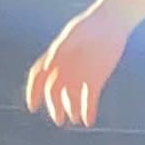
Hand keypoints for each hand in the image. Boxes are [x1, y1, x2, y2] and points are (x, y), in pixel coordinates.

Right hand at [25, 4, 132, 125]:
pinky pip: (90, 99)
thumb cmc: (89, 26)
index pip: (39, 75)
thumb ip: (61, 48)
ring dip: (71, 109)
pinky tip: (88, 121)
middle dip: (54, 106)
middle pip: (55, 90)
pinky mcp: (95, 80)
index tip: (32, 106)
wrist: (112, 24)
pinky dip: (88, 110)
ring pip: (71, 97)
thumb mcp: (74, 35)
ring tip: (75, 119)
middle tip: (59, 120)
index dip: (33, 90)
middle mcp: (66, 68)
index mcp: (56, 56)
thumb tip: (48, 65)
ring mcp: (80, 75)